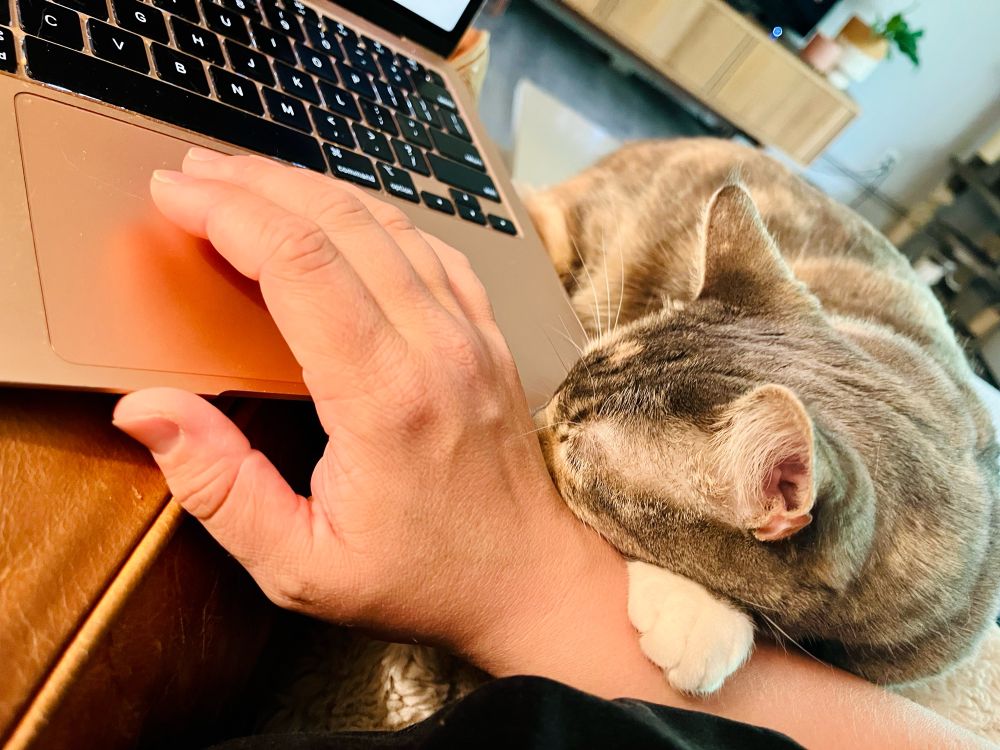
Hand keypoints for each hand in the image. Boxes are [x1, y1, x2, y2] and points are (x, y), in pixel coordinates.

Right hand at [113, 148, 603, 655]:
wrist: (530, 578)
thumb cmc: (423, 579)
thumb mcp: (302, 568)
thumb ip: (220, 489)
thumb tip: (148, 410)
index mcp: (385, 397)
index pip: (299, 262)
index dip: (228, 214)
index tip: (174, 195)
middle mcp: (436, 346)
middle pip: (340, 220)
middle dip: (256, 183)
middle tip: (194, 173)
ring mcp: (470, 332)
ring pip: (387, 222)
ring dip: (310, 189)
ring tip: (247, 182)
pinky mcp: (486, 334)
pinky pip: (429, 247)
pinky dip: (372, 216)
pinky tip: (339, 215)